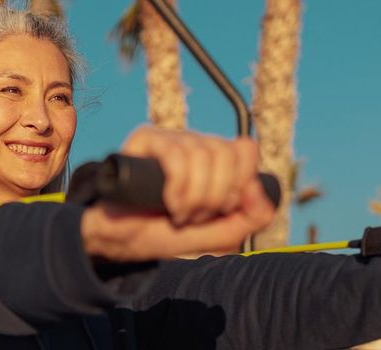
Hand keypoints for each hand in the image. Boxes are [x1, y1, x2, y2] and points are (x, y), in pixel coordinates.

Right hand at [79, 125, 275, 261]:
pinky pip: (177, 156)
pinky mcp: (147, 139)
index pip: (245, 149)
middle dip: (215, 196)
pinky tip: (169, 204)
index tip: (223, 208)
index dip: (240, 181)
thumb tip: (258, 188)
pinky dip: (178, 188)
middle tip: (196, 217)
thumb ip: (251, 217)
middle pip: (226, 153)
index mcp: (217, 161)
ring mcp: (171, 139)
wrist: (122, 241)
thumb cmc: (168, 235)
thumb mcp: (219, 235)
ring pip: (202, 155)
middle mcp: (196, 144)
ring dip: (194, 198)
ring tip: (179, 215)